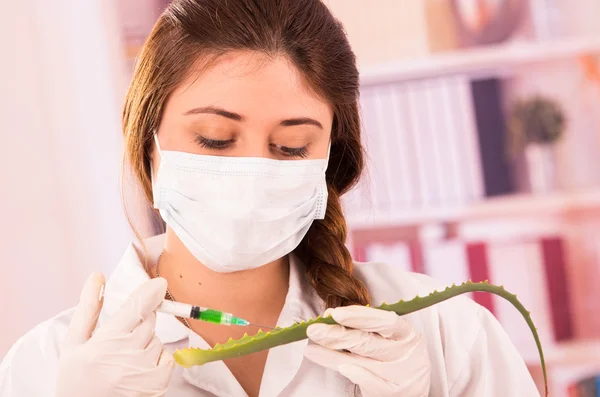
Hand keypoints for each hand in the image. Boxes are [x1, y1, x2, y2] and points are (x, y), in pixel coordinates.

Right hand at [56, 273, 173, 396]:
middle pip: (149, 320)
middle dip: (139, 322)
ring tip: (124, 360)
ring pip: (157, 339)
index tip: (160, 283)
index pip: (137, 308)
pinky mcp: (158, 384)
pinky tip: (138, 369)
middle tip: (120, 339)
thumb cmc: (76, 379)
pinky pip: (168, 357)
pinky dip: (158, 359)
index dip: (151, 292)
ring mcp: (145, 371)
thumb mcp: (74, 344)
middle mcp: (128, 356)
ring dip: (146, 343)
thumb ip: (88, 309)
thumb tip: (98, 277)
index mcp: (105, 342)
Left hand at [304, 306, 430, 396]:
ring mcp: (399, 374)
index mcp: (406, 334)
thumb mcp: (388, 338)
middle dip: (336, 334)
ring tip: (312, 347)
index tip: (335, 313)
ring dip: (332, 353)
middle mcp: (405, 353)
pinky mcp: (390, 391)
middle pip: (367, 341)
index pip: (385, 321)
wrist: (412, 389)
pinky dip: (352, 373)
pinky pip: (367, 381)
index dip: (360, 316)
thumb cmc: (394, 356)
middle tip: (313, 329)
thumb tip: (330, 315)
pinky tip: (338, 366)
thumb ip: (364, 327)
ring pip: (361, 361)